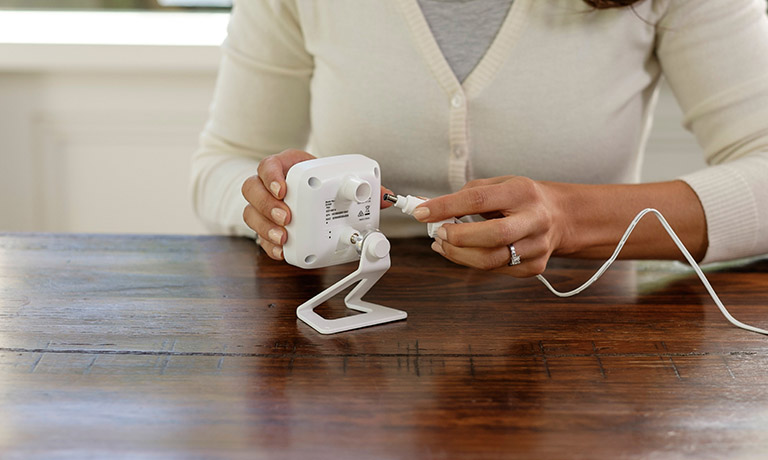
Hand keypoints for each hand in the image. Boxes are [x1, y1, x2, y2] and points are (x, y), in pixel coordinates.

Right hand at [242, 149, 394, 260]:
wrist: (314, 193)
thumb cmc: (322, 183)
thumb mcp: (336, 179)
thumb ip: (360, 187)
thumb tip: (387, 197)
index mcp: (286, 167)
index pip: (268, 165)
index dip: (271, 176)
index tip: (283, 189)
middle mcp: (269, 185)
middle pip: (252, 189)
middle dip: (267, 205)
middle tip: (286, 217)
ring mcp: (265, 207)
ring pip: (251, 213)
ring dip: (266, 227)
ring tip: (284, 237)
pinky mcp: (267, 227)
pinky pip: (259, 236)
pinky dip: (269, 245)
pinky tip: (281, 251)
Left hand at [413, 176, 566, 275]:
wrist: (560, 217)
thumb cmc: (522, 199)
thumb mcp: (499, 185)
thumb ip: (467, 195)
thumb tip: (430, 209)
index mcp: (522, 192)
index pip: (479, 200)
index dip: (446, 207)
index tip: (422, 212)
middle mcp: (534, 220)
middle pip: (493, 235)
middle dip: (458, 237)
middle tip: (438, 232)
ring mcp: (536, 247)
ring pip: (491, 260)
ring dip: (458, 254)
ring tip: (442, 244)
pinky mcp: (534, 267)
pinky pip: (495, 270)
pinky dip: (471, 262)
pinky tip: (460, 252)